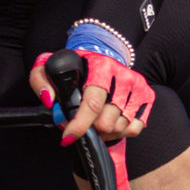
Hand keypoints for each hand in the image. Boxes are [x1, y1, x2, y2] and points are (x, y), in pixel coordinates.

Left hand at [29, 47, 155, 146]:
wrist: (104, 54)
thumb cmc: (77, 65)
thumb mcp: (51, 65)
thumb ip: (40, 80)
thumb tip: (49, 100)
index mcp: (101, 66)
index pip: (93, 103)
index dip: (79, 125)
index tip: (68, 136)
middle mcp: (124, 75)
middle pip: (106, 121)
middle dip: (91, 129)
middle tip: (83, 124)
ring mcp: (138, 86)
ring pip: (120, 127)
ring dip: (104, 132)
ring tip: (96, 122)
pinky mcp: (148, 96)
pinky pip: (135, 128)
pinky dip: (121, 132)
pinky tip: (111, 122)